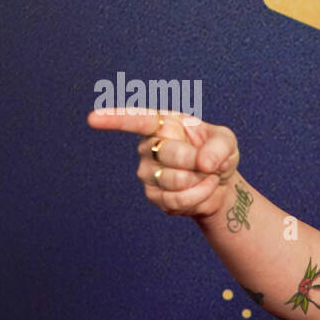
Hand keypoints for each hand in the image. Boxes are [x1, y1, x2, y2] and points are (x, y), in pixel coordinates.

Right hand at [87, 108, 239, 220]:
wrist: (219, 184)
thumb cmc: (217, 155)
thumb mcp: (227, 141)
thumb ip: (220, 146)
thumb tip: (204, 163)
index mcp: (163, 124)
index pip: (136, 120)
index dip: (115, 119)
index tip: (92, 119)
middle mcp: (148, 146)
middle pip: (169, 153)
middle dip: (198, 161)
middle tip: (208, 163)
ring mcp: (147, 173)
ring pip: (175, 179)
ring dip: (201, 181)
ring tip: (206, 176)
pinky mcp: (153, 196)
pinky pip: (177, 200)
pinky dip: (199, 197)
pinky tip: (203, 190)